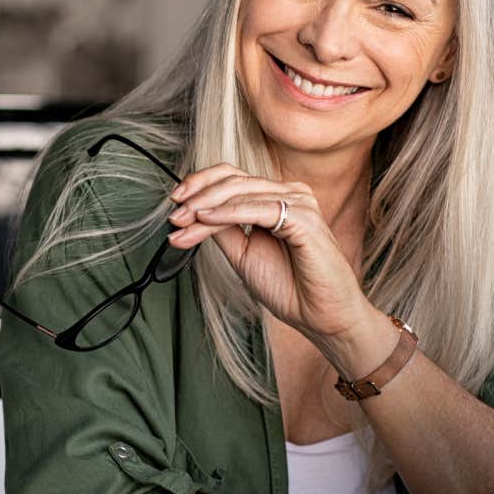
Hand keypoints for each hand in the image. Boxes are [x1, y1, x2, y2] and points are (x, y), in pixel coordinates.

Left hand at [166, 164, 380, 353]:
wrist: (320, 316)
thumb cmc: (290, 287)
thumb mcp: (244, 254)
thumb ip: (224, 230)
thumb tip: (194, 213)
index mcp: (277, 198)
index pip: (233, 177)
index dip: (200, 184)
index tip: (174, 204)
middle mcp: (290, 194)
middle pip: (233, 180)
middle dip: (196, 196)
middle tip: (173, 215)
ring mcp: (299, 202)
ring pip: (240, 193)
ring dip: (205, 206)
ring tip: (182, 221)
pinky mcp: (304, 217)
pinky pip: (258, 209)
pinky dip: (228, 212)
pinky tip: (205, 219)